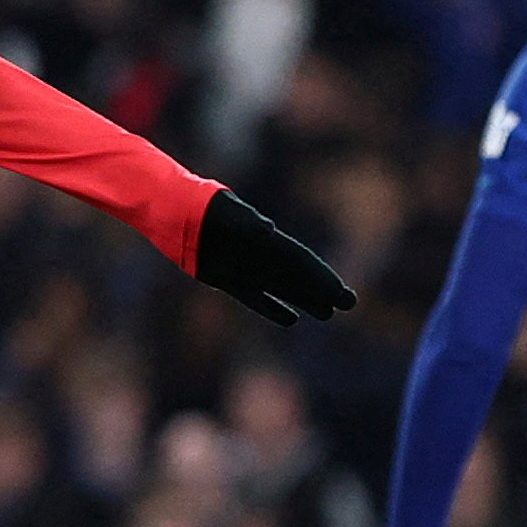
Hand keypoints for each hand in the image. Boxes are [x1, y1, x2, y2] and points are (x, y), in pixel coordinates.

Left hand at [190, 190, 355, 327]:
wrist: (178, 213)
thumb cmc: (204, 208)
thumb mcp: (227, 211)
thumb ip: (247, 222)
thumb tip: (269, 230)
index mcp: (266, 239)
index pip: (302, 262)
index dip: (323, 277)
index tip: (341, 293)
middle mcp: (260, 255)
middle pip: (298, 276)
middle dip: (322, 290)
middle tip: (348, 304)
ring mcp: (245, 268)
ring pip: (282, 287)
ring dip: (304, 299)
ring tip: (327, 313)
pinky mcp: (227, 279)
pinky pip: (255, 297)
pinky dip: (272, 308)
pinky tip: (291, 319)